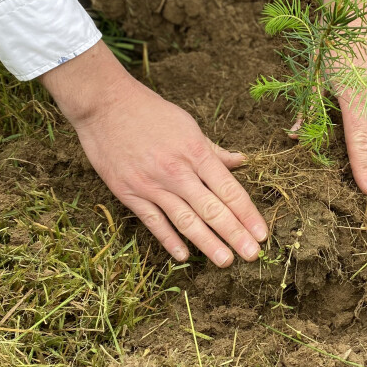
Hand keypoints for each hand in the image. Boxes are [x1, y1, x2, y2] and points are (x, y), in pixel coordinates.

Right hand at [40, 42, 267, 265]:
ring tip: (226, 261)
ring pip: (185, 220)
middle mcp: (177, 171)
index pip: (229, 189)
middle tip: (253, 256)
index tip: (262, 233)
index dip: (247, 214)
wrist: (105, 105)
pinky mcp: (129, 192)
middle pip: (212, 209)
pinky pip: (153, 221)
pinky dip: (168, 240)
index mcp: (195, 152)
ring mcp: (152, 184)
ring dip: (208, 243)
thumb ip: (213, 150)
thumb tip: (241, 161)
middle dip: (235, 234)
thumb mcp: (188, 125)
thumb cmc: (150, 112)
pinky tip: (184, 256)